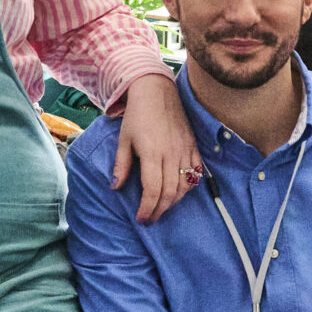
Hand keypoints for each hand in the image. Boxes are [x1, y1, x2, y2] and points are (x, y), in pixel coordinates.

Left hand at [113, 72, 201, 222]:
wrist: (157, 92)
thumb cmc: (137, 116)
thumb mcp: (124, 140)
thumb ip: (121, 166)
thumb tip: (115, 187)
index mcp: (152, 153)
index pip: (152, 190)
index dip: (147, 208)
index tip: (141, 219)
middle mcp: (172, 154)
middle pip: (169, 192)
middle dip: (159, 210)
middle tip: (150, 219)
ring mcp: (185, 150)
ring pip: (185, 185)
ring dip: (174, 201)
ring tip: (162, 208)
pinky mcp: (193, 146)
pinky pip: (196, 173)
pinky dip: (189, 187)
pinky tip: (179, 192)